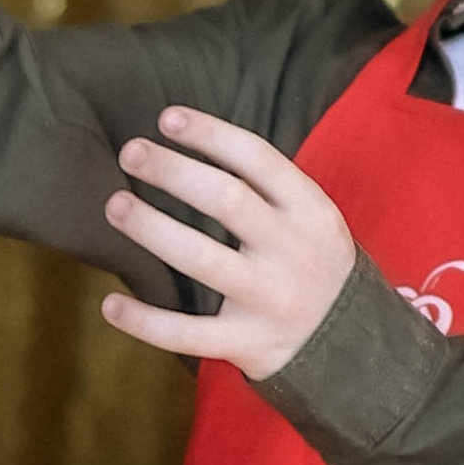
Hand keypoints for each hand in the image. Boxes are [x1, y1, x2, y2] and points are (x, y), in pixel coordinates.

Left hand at [100, 110, 357, 381]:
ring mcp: (270, 300)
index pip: (258, 159)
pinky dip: (146, 321)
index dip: (211, 134)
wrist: (354, 346)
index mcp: (311, 211)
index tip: (167, 118)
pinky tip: (109, 305)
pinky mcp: (248, 344)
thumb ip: (266, 189)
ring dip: (152, 229)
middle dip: (174, 171)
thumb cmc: (312, 264)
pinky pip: (188, 334)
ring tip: (115, 206)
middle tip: (130, 152)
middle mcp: (292, 251)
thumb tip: (190, 143)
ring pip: (202, 259)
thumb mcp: (312, 219)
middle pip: (227, 200)